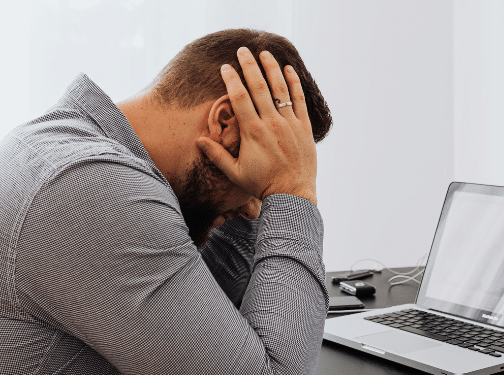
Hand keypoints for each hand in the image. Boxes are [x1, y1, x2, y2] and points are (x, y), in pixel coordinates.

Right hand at [197, 47, 316, 204]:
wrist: (292, 195)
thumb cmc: (262, 185)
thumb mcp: (235, 173)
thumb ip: (217, 155)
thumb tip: (199, 140)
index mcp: (253, 132)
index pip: (239, 97)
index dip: (231, 79)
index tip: (225, 66)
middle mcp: (272, 123)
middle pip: (259, 87)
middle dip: (249, 66)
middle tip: (242, 50)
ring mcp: (290, 124)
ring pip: (280, 89)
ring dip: (271, 68)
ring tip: (264, 53)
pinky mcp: (304, 127)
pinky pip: (299, 100)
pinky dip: (294, 83)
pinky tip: (288, 70)